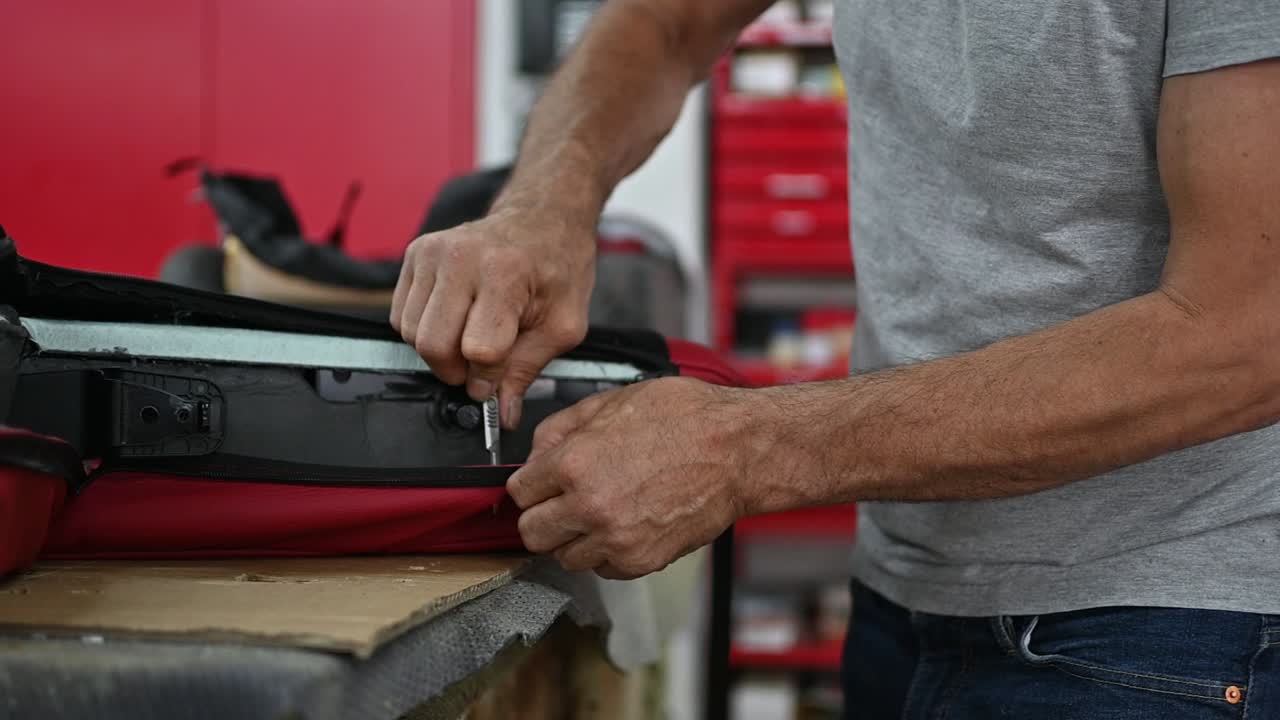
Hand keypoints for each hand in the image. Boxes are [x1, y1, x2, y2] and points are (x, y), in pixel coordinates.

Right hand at [390, 206, 595, 427]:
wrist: (543, 218)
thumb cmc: (557, 268)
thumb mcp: (563, 325)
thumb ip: (528, 370)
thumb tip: (502, 415)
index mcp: (505, 274)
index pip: (479, 349)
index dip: (488, 375)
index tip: (499, 376)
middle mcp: (461, 258)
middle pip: (433, 345)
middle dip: (456, 369)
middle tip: (480, 363)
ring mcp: (432, 252)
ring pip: (411, 334)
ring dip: (440, 350)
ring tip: (471, 335)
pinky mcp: (416, 253)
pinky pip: (401, 316)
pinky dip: (423, 330)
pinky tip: (455, 318)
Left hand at [507, 376, 753, 579]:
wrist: (738, 451)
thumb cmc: (686, 419)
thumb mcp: (613, 402)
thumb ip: (563, 427)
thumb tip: (537, 451)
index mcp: (574, 463)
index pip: (518, 492)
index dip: (531, 484)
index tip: (541, 485)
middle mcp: (589, 505)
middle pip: (531, 533)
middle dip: (543, 516)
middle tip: (562, 504)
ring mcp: (614, 538)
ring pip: (563, 557)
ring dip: (574, 538)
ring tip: (600, 514)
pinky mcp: (640, 561)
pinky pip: (602, 569)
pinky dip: (607, 552)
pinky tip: (625, 525)